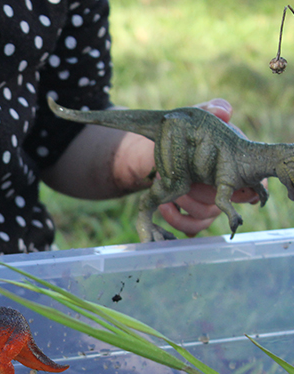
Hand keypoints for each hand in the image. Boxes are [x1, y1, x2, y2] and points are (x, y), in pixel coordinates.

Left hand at [158, 99, 262, 236]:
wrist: (152, 147)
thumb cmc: (182, 130)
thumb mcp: (196, 115)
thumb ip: (211, 110)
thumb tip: (225, 112)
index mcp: (232, 164)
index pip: (257, 184)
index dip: (254, 190)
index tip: (246, 193)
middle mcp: (224, 186)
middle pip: (223, 204)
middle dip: (200, 195)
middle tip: (179, 182)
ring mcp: (208, 201)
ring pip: (204, 215)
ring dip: (184, 204)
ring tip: (167, 188)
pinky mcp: (191, 212)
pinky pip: (191, 227)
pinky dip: (175, 219)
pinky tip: (164, 204)